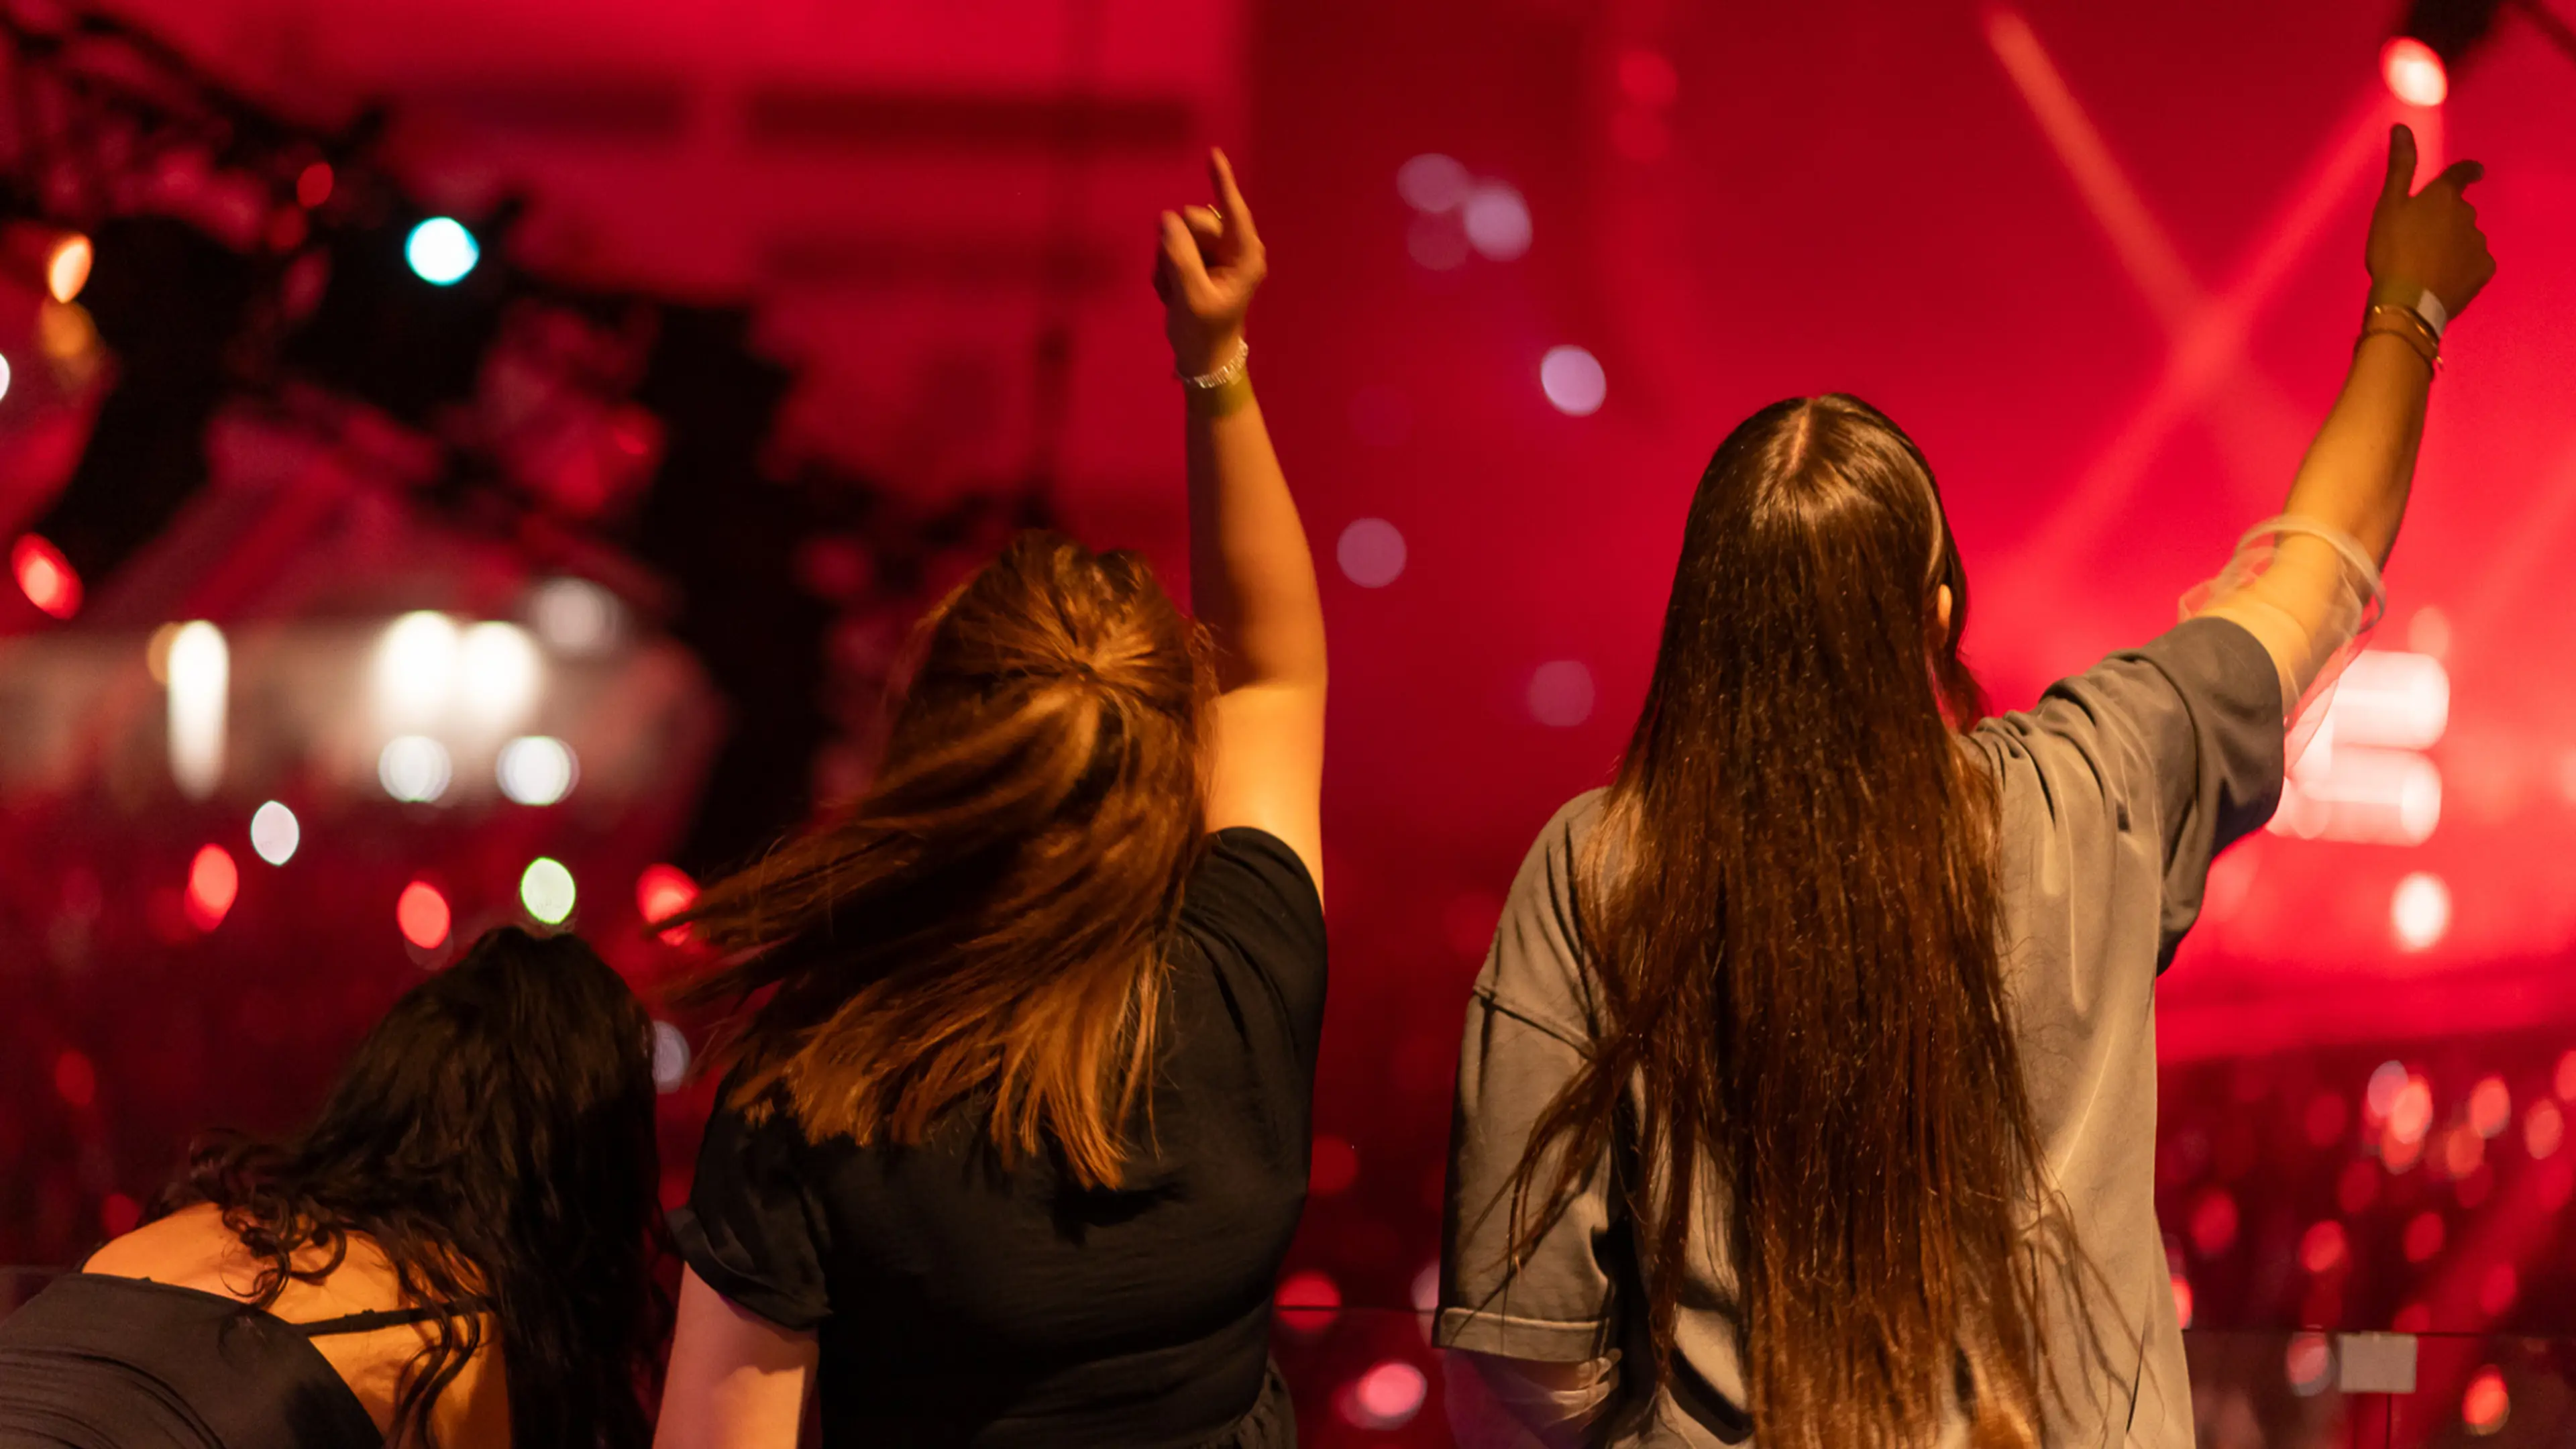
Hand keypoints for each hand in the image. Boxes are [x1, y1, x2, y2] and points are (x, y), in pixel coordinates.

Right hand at [1155, 149, 1265, 376]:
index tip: (1213, 155)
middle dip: (1178, 245)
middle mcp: (1233, 249)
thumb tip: (1167, 219)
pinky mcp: (1198, 261)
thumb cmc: (1204, 332)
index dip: (1222, 181)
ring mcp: (1215, 254)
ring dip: (1168, 262)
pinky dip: (1166, 271)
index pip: (1233, 210)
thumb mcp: (1191, 295)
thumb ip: (1179, 255)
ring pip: (1178, 235)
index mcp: (1245, 256)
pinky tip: (1173, 293)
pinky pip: (1172, 249)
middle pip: (1195, 221)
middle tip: (1176, 281)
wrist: (1202, 360)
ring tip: (1175, 292)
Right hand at [2368, 123, 2495, 320]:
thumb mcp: (2387, 207)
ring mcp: (2478, 242)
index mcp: (2443, 196)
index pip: (2462, 174)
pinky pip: (2475, 263)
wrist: (2407, 300)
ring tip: (2428, 264)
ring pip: (2467, 238)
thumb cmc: (2392, 250)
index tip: (2474, 172)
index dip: (2468, 172)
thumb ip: (2399, 167)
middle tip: (2422, 239)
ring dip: (2453, 244)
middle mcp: (2467, 214)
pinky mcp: (2484, 269)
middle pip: (2460, 211)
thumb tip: (2402, 127)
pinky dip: (2462, 267)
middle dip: (2447, 220)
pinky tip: (2443, 278)